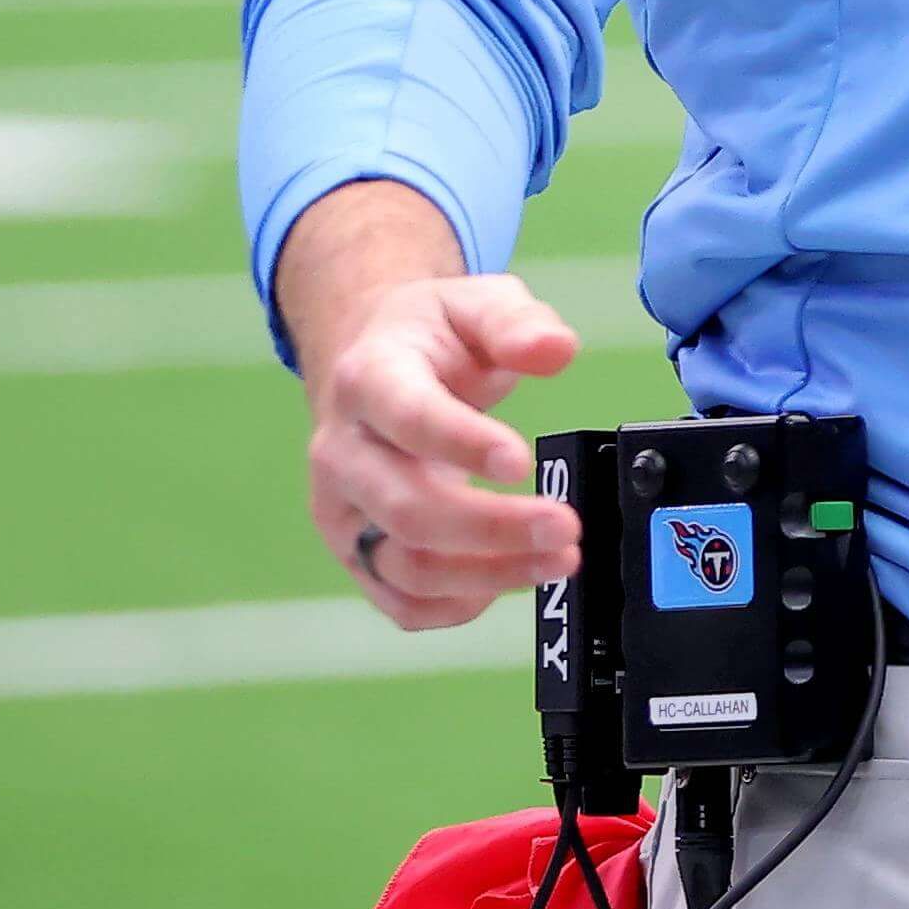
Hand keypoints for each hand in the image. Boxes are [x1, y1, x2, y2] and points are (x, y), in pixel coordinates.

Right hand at [302, 268, 583, 629]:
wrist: (372, 364)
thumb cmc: (431, 337)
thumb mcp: (474, 302)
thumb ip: (517, 323)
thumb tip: (557, 350)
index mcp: (368, 378)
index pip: (408, 418)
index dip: (462, 444)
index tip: (521, 462)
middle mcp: (342, 451)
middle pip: (407, 507)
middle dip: (493, 527)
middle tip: (566, 526)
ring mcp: (343, 510)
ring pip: (405, 565)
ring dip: (488, 575)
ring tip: (559, 559)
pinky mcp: (355, 552)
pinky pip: (399, 601)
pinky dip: (455, 606)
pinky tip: (507, 583)